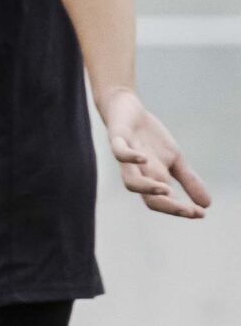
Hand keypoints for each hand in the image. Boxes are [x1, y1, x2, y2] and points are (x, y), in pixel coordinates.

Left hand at [100, 90, 210, 218]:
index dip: (181, 210)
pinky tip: (144, 158)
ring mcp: (127, 157)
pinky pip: (119, 152)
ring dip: (147, 188)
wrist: (126, 111)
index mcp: (153, 178)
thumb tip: (207, 205)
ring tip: (166, 190)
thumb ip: (188, 181)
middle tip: (188, 211)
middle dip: (169, 206)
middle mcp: (139, 173)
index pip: (165, 201)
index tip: (201, 214)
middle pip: (149, 198)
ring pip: (130, 182)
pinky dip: (130, 157)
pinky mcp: (118, 139)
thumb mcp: (175, 159)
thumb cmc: (149, 139)